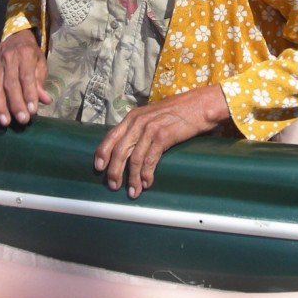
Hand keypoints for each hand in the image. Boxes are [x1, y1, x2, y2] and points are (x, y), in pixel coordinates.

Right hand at [0, 29, 50, 126]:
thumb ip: (41, 82)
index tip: (32, 110)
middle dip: (15, 104)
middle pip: (10, 84)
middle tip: (22, 120)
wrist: (14, 40)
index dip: (29, 94)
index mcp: (24, 54)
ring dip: (0, 107)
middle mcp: (8, 60)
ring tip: (5, 122)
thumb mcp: (41, 63)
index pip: (26, 77)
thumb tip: (45, 100)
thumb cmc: (31, 54)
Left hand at [93, 85, 229, 198]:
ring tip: (133, 191)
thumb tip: (129, 148)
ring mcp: (150, 129)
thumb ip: (139, 128)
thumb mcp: (152, 115)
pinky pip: (150, 160)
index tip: (99, 167)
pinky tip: (147, 183)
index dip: (102, 153)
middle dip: (114, 171)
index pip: (111, 136)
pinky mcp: (163, 137)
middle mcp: (138, 122)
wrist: (199, 105)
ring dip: (132, 178)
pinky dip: (146, 174)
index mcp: (133, 117)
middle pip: (119, 150)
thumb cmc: (178, 112)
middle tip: (113, 186)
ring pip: (134, 158)